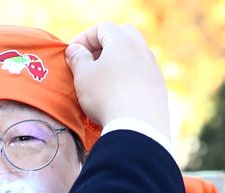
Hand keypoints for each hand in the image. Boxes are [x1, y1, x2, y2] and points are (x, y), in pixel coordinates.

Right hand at [65, 23, 169, 138]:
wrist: (137, 126)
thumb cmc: (105, 96)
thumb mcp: (83, 76)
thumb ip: (77, 58)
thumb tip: (75, 50)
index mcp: (122, 41)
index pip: (101, 28)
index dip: (83, 38)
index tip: (72, 53)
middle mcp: (142, 49)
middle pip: (121, 36)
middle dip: (102, 46)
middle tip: (87, 62)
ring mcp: (153, 68)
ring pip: (132, 56)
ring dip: (114, 63)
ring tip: (100, 81)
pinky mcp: (158, 87)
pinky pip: (139, 74)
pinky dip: (125, 78)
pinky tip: (115, 95)